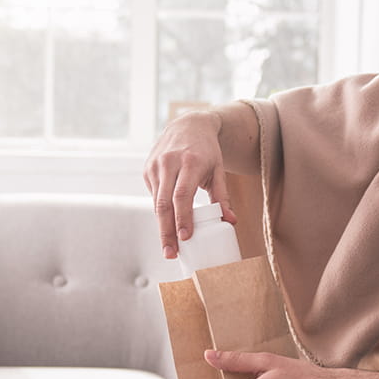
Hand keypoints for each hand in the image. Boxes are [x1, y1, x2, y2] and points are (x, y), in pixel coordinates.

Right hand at [143, 110, 234, 258]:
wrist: (188, 125)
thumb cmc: (207, 151)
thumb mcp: (218, 170)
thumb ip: (223, 197)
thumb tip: (230, 222)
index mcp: (190, 163)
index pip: (183, 196)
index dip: (182, 218)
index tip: (185, 238)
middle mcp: (169, 163)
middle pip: (164, 204)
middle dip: (166, 232)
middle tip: (171, 253)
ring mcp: (156, 166)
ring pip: (156, 203)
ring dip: (162, 227)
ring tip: (169, 247)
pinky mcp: (147, 169)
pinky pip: (154, 196)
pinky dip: (161, 212)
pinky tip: (167, 224)